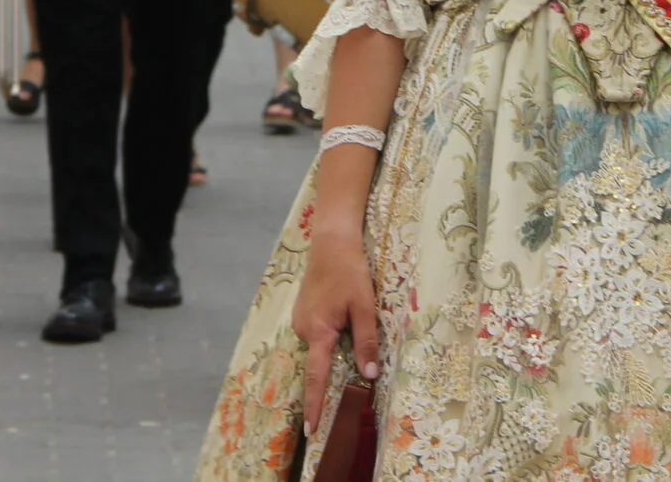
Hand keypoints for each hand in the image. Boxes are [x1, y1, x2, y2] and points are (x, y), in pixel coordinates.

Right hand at [293, 225, 380, 429]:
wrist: (331, 241)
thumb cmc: (349, 272)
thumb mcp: (364, 306)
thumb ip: (366, 341)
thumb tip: (370, 373)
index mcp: (317, 332)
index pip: (316, 377)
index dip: (314, 404)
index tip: (311, 429)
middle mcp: (303, 329)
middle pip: (321, 358)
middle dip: (335, 359)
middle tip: (352, 329)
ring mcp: (300, 321)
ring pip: (320, 344)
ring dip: (335, 339)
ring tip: (348, 308)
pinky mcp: (302, 313)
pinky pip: (317, 332)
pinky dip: (329, 330)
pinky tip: (340, 307)